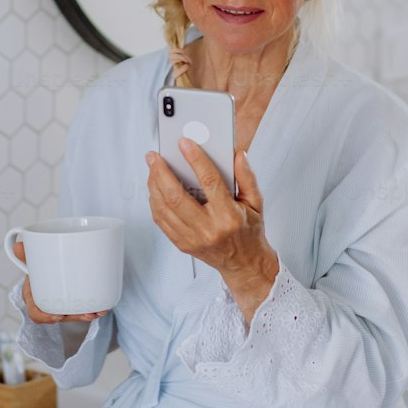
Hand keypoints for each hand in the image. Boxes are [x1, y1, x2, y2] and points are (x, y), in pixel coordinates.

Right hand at [13, 240, 109, 325]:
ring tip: (98, 311)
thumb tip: (18, 245)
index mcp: (33, 295)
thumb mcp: (31, 259)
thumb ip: (26, 254)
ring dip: (86, 315)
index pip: (36, 313)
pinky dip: (92, 309)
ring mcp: (61, 304)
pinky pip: (81, 310)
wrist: (50, 265)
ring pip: (72, 315)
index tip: (59, 317)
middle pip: (59, 316)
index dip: (46, 317)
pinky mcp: (72, 303)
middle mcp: (47, 303)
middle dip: (73, 318)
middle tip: (87, 314)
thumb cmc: (37, 266)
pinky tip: (102, 307)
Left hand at [144, 140, 271, 280]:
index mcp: (228, 216)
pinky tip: (155, 188)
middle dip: (161, 172)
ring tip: (152, 169)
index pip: (210, 182)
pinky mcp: (181, 244)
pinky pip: (161, 220)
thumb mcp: (256, 203)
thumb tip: (238, 155)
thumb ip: (247, 177)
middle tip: (154, 156)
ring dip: (154, 185)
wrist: (244, 264)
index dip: (195, 159)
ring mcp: (192, 239)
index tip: (184, 143)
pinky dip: (155, 202)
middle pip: (177, 196)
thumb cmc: (249, 232)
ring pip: (164, 208)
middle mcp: (208, 229)